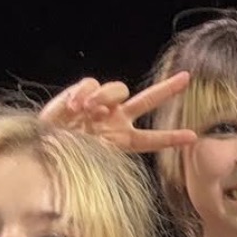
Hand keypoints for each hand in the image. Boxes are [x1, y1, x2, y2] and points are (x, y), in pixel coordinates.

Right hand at [40, 71, 197, 152]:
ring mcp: (101, 105)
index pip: (152, 140)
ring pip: (119, 87)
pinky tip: (75, 108)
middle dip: (167, 89)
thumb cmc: (67, 158)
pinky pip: (92, 83)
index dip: (171, 138)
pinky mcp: (83, 92)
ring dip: (106, 97)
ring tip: (88, 113)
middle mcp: (116, 120)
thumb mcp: (93, 159)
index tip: (193, 137)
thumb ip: (105, 138)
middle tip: (186, 78)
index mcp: (123, 141)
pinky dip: (85, 94)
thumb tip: (102, 109)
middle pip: (147, 100)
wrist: (42, 148)